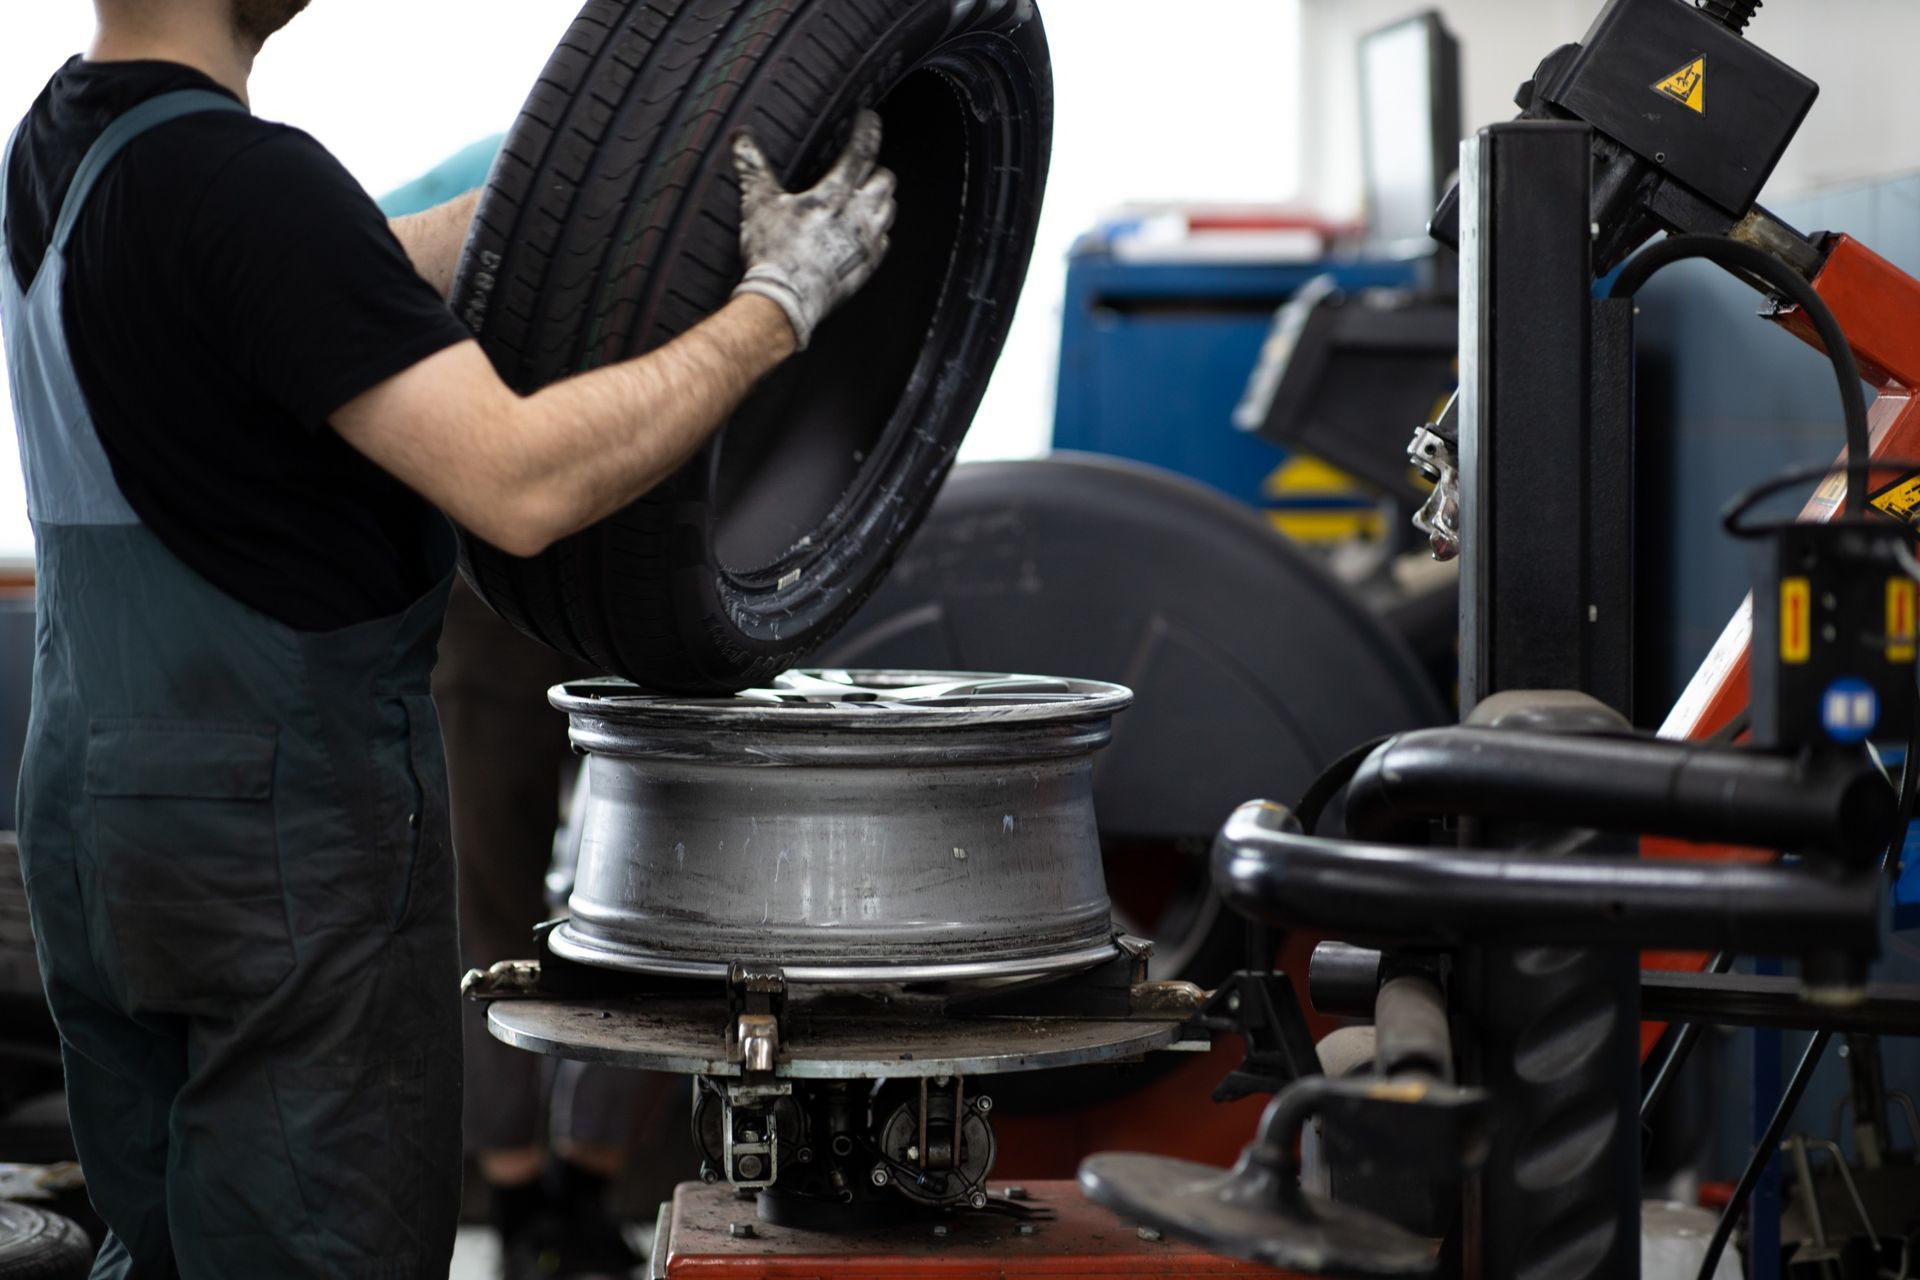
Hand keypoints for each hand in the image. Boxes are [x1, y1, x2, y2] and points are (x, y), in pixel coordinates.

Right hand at [731, 110, 896, 351]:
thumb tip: (741, 137)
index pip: (861, 152)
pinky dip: (878, 230)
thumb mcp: (758, 205)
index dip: (868, 130)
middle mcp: (858, 216)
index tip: (868, 119)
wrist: (786, 302)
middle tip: (864, 164)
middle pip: (885, 180)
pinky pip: (884, 241)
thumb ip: (753, 167)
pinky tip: (865, 230)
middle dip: (876, 168)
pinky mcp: (866, 267)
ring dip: (881, 198)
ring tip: (868, 193)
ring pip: (889, 209)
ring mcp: (866, 243)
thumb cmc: (774, 255)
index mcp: (834, 195)